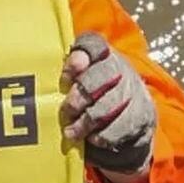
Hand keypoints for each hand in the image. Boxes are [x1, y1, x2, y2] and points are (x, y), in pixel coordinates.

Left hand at [61, 33, 155, 182]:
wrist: (124, 129)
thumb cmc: (89, 103)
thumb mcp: (75, 86)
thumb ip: (64, 80)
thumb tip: (40, 81)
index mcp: (101, 55)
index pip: (93, 44)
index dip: (79, 57)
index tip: (66, 75)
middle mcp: (120, 69)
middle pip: (102, 74)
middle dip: (81, 95)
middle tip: (67, 111)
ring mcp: (134, 91)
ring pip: (111, 102)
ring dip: (88, 119)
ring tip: (71, 132)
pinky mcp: (143, 116)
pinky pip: (123, 125)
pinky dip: (104, 134)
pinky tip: (92, 138)